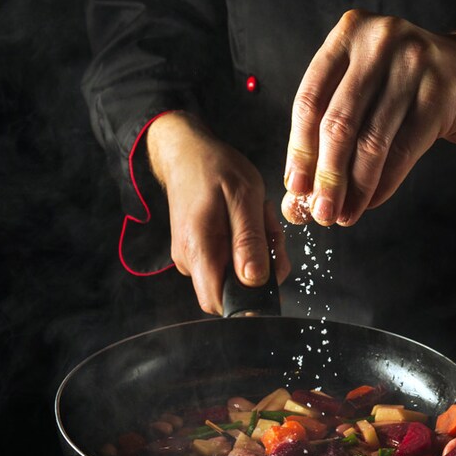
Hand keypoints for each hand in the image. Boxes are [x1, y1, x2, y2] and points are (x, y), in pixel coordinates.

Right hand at [147, 111, 290, 315]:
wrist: (187, 152)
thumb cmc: (215, 169)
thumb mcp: (243, 198)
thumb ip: (250, 241)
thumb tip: (255, 281)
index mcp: (199, 250)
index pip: (220, 303)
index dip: (249, 300)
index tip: (269, 268)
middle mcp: (189, 260)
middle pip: (234, 290)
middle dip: (261, 268)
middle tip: (268, 230)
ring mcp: (192, 257)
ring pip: (234, 274)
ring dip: (257, 251)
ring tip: (257, 216)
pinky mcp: (198, 251)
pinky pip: (229, 260)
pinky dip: (247, 243)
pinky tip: (247, 218)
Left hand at [282, 11, 455, 226]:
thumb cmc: (410, 84)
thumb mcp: (366, 85)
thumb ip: (331, 122)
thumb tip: (299, 188)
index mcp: (349, 34)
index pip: (310, 99)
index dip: (299, 149)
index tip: (294, 188)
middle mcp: (379, 41)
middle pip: (338, 123)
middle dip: (326, 176)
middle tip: (320, 213)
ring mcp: (413, 64)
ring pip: (371, 142)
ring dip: (354, 188)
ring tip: (344, 215)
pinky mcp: (441, 94)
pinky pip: (402, 151)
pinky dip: (382, 184)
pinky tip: (370, 202)